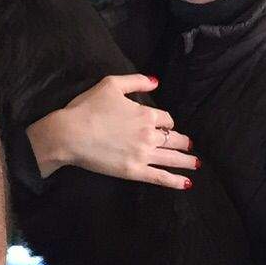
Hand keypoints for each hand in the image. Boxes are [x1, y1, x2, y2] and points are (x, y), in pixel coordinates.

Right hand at [27, 74, 198, 187]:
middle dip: (183, 141)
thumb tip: (156, 81)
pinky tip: (187, 183)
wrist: (70, 134)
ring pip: (172, 158)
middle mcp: (149, 134)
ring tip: (196, 163)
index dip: (167, 122)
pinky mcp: (135, 171)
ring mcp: (143, 154)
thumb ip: (136, 81)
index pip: (166, 119)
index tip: (166, 125)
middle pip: (174, 138)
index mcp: (146, 114)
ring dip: (187, 160)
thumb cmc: (87, 108)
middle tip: (189, 145)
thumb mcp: (111, 85)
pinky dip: (176, 181)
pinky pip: (161, 177)